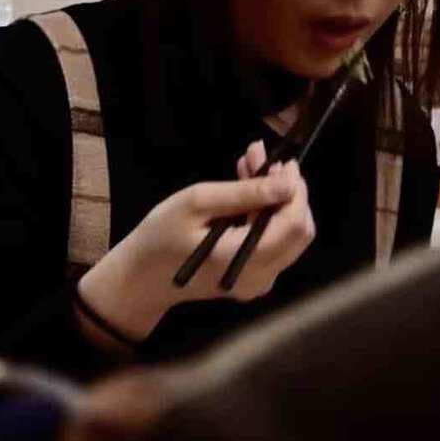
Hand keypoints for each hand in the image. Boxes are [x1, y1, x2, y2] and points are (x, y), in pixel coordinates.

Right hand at [76, 140, 315, 344]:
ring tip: (249, 165)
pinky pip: (272, 243)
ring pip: (287, 235)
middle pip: (298, 232)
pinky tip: (244, 190)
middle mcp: (260, 277)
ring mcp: (258, 282)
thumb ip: (244, 193)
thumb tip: (287, 181)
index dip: (296, 191)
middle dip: (286, 191)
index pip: (294, 225)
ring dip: (274, 199)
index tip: (284, 161)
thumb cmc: (161, 237)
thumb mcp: (197, 204)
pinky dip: (264, 214)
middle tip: (262, 158)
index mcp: (246, 261)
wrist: (141, 278)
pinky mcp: (252, 278)